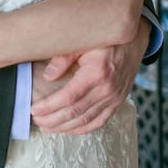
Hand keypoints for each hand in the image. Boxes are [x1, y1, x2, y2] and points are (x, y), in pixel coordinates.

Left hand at [31, 20, 148, 134]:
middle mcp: (107, 89)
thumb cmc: (106, 38)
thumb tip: (48, 76)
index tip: (34, 109)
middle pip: (75, 112)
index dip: (50, 106)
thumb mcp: (84, 41)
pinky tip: (69, 129)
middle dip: (53, 119)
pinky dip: (83, 128)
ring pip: (86, 120)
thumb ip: (64, 58)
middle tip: (36, 121)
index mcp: (97, 72)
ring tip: (47, 127)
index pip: (69, 97)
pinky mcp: (118, 102)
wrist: (133, 41)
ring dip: (65, 127)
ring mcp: (114, 98)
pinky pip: (99, 121)